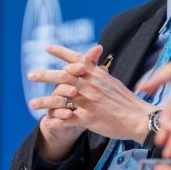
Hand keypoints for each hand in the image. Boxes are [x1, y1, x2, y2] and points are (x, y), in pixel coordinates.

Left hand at [28, 44, 153, 151]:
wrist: (139, 118)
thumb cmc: (127, 101)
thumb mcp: (113, 82)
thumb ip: (99, 72)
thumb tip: (92, 62)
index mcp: (98, 75)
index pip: (77, 60)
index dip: (62, 53)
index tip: (47, 47)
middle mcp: (92, 86)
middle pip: (64, 77)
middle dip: (45, 75)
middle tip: (31, 74)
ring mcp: (90, 102)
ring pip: (62, 99)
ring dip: (45, 101)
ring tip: (31, 103)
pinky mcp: (90, 118)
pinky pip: (69, 119)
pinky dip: (57, 120)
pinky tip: (46, 122)